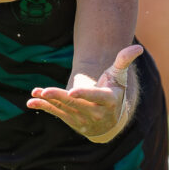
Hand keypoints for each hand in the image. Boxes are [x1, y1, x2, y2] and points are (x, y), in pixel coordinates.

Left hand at [26, 45, 142, 141]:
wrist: (110, 121)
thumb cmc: (114, 91)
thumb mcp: (119, 76)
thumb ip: (124, 61)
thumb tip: (137, 47)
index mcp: (108, 100)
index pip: (96, 97)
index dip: (84, 94)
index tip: (72, 92)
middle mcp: (96, 113)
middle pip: (75, 104)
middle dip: (59, 97)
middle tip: (46, 91)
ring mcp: (83, 120)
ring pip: (64, 109)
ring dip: (48, 101)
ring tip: (37, 93)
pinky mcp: (71, 122)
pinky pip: (56, 114)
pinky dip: (44, 108)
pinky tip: (31, 103)